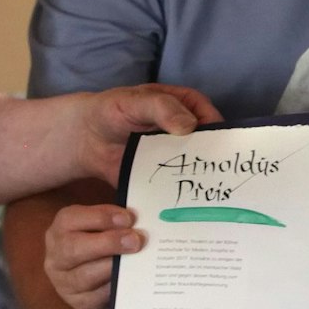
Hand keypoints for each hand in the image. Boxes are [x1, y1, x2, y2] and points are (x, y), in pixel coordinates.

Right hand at [47, 204, 138, 308]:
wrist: (100, 278)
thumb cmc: (106, 241)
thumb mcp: (105, 220)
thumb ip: (113, 205)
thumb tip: (129, 178)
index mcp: (61, 228)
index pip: (72, 219)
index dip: (101, 217)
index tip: (128, 218)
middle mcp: (56, 255)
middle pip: (74, 249)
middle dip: (108, 243)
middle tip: (136, 240)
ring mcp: (64, 283)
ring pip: (85, 276)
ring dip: (113, 267)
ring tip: (138, 260)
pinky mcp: (79, 304)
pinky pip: (97, 298)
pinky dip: (115, 288)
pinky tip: (132, 280)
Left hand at [76, 82, 221, 185]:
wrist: (86, 137)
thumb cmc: (112, 110)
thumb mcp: (136, 102)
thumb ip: (162, 108)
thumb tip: (190, 126)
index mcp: (186, 106)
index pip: (211, 119)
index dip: (218, 134)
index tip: (221, 151)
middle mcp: (186, 132)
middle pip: (208, 147)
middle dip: (213, 163)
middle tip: (218, 179)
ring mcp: (175, 155)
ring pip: (195, 168)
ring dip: (200, 182)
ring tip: (207, 199)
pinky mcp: (162, 175)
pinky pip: (176, 185)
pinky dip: (180, 194)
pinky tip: (185, 206)